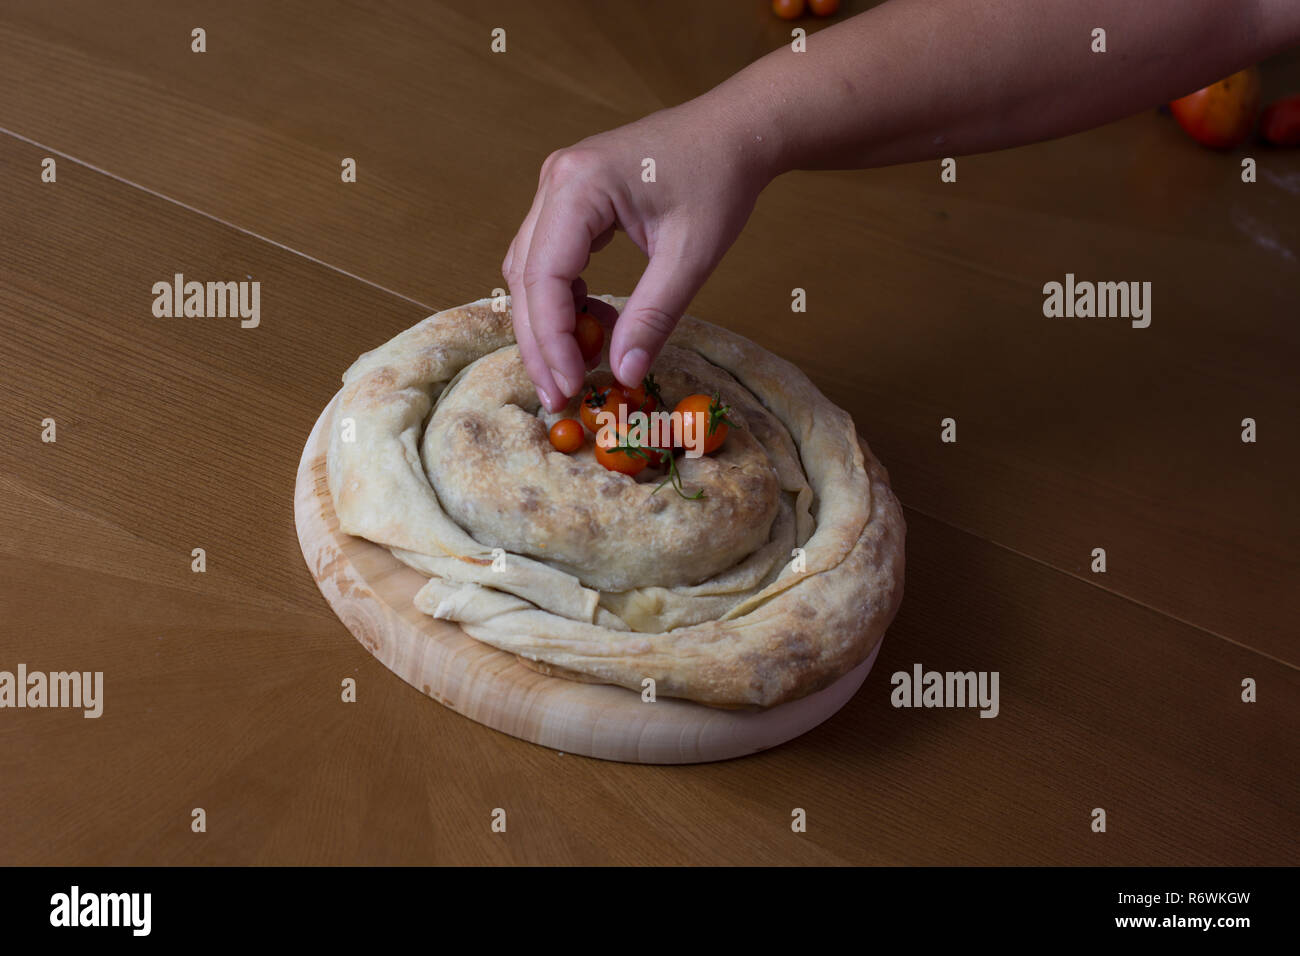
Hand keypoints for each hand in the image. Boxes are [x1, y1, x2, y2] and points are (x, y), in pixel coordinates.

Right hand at [502, 100, 770, 409]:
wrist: (735, 132)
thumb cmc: (719, 180)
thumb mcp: (691, 256)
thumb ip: (654, 316)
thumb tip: (625, 375)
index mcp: (578, 185)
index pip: (543, 277)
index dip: (551, 340)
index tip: (569, 386)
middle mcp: (555, 181)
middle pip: (526, 277)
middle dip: (541, 342)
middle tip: (558, 396)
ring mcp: (557, 188)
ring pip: (530, 271)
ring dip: (548, 323)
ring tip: (576, 369)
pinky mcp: (570, 199)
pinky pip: (549, 258)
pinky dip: (565, 299)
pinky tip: (593, 326)